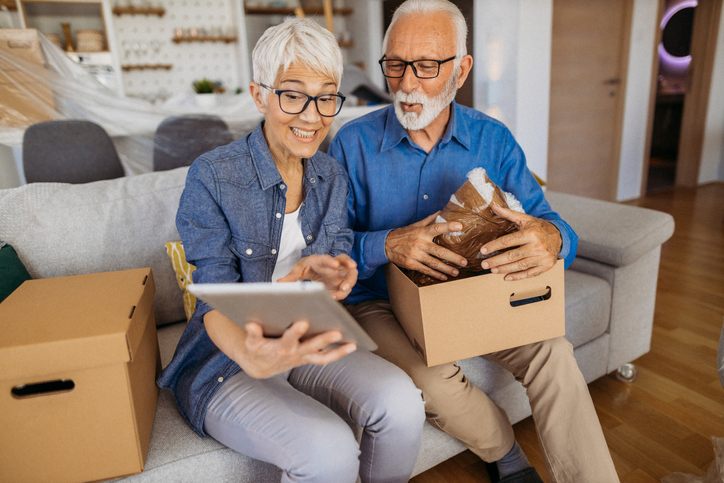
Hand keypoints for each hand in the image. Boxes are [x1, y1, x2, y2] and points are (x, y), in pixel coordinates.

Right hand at [240, 320, 355, 378]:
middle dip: (324, 340)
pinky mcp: (309, 358)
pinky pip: (325, 357)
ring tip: (352, 345)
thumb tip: (251, 324)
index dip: (295, 332)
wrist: (261, 366)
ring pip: (322, 356)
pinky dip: (338, 353)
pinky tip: (351, 345)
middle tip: (337, 332)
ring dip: (338, 352)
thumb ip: (252, 333)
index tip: (303, 322)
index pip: (288, 340)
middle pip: (311, 347)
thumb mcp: (251, 343)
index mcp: (280, 348)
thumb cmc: (257, 350)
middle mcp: (294, 354)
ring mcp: (303, 357)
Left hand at [277, 254, 357, 299]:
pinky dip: (343, 292)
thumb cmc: (308, 267)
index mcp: (322, 259)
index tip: (335, 265)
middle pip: (346, 262)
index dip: (331, 261)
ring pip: (351, 275)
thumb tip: (278, 283)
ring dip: (349, 283)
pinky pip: (347, 287)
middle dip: (349, 268)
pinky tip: (335, 298)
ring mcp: (341, 272)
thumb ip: (291, 277)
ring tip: (343, 290)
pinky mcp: (343, 281)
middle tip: (347, 280)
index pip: (328, 258)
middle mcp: (335, 264)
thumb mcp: (299, 270)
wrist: (316, 269)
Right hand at [385, 212, 467, 280]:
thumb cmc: (403, 234)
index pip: (437, 228)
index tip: (460, 226)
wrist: (386, 245)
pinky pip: (426, 270)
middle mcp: (420, 243)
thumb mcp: (415, 225)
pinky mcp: (411, 264)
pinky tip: (444, 276)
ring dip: (447, 269)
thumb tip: (441, 211)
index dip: (448, 226)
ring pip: (434, 263)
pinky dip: (436, 274)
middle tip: (464, 262)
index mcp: (422, 232)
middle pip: (440, 251)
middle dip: (454, 258)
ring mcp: (415, 255)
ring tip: (457, 272)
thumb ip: (429, 220)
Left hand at [479, 203, 561, 280]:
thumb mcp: (525, 218)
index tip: (483, 251)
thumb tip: (493, 206)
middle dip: (496, 261)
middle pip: (512, 255)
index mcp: (530, 233)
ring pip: (520, 266)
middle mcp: (537, 246)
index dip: (494, 246)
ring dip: (504, 269)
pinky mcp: (545, 266)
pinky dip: (518, 276)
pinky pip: (529, 273)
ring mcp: (542, 257)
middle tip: (484, 264)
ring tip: (492, 270)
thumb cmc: (538, 227)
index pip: (508, 241)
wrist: (559, 236)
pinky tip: (507, 277)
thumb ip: (508, 214)